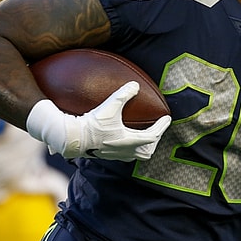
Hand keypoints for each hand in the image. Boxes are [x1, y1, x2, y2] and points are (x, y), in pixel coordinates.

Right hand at [27, 81, 171, 160]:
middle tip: (156, 130)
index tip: (167, 119)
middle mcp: (124, 151)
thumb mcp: (110, 106)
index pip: (153, 136)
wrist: (73, 138)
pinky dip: (130, 148)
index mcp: (129, 141)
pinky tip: (124, 139)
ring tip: (143, 137)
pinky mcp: (106, 155)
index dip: (162, 127)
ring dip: (142, 147)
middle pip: (147, 152)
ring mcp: (115, 155)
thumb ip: (124, 94)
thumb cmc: (92, 123)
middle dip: (154, 142)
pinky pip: (124, 154)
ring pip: (136, 156)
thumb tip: (135, 85)